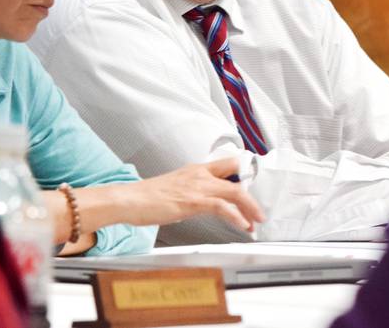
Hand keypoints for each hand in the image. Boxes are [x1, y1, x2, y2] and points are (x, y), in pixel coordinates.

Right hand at [128, 157, 263, 231]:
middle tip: (258, 212)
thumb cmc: (148, 196)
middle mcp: (199, 174)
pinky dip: (236, 216)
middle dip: (252, 196)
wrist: (130, 199)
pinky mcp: (193, 201)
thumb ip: (192, 191)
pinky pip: (222, 206)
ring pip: (235, 191)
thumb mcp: (176, 188)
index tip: (252, 188)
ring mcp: (197, 187)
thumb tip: (203, 203)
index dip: (243, 175)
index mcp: (195, 169)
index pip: (228, 164)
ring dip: (250, 208)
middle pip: (237, 177)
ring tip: (255, 222)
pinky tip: (241, 225)